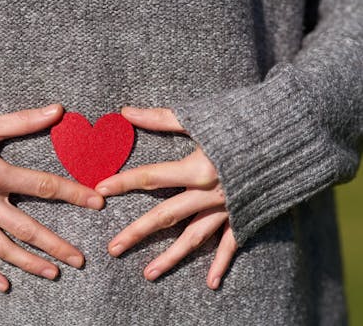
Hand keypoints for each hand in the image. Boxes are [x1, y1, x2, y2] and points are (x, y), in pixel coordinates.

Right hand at [0, 104, 103, 291]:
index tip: (97, 203)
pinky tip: (4, 284)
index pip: (43, 186)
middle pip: (26, 227)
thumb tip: (58, 109)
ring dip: (28, 263)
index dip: (73, 194)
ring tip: (53, 273)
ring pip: (1, 247)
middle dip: (56, 245)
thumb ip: (22, 122)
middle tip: (80, 260)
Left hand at [95, 107, 236, 288]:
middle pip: (165, 216)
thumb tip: (126, 111)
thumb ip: (162, 118)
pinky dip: (222, 263)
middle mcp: (208, 194)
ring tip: (148, 273)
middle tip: (113, 248)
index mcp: (196, 169)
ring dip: (171, 257)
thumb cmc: (246, 120)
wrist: (294, 133)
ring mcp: (227, 208)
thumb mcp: (202, 118)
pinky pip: (231, 244)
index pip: (149, 177)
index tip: (100, 189)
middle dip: (137, 232)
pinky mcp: (245, 215)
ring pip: (193, 237)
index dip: (123, 182)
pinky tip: (211, 283)